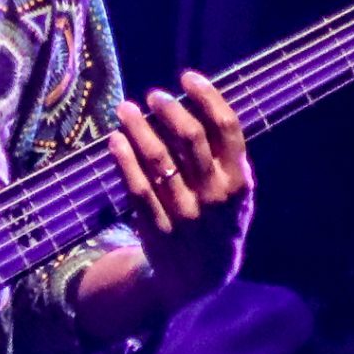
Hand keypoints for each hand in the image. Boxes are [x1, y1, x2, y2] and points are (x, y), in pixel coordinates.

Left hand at [105, 69, 254, 314]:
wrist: (201, 277)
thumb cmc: (216, 220)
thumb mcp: (234, 192)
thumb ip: (222, 155)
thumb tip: (195, 101)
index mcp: (239, 182)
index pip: (226, 128)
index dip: (207, 96)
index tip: (188, 76)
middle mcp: (215, 196)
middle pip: (190, 138)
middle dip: (168, 109)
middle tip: (152, 95)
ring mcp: (186, 213)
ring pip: (158, 159)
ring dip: (138, 127)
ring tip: (125, 109)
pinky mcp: (157, 228)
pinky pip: (136, 187)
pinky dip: (123, 159)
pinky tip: (115, 139)